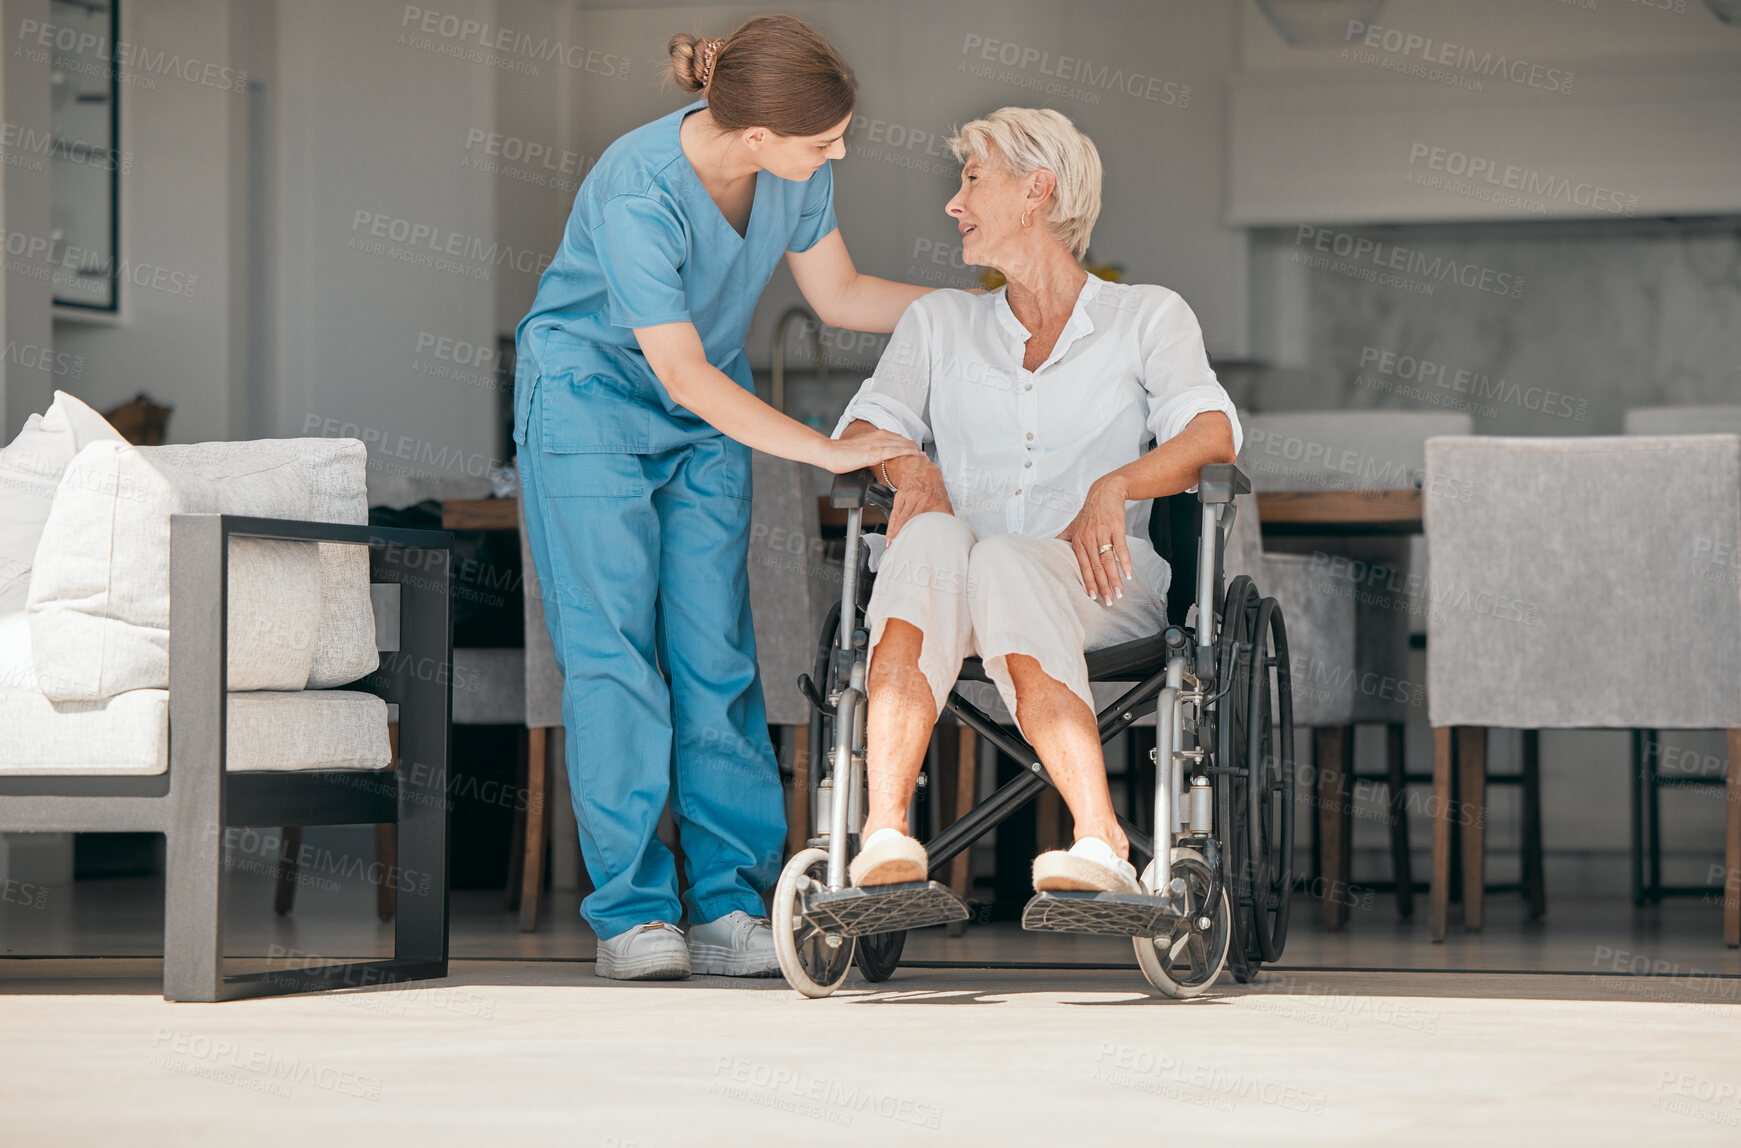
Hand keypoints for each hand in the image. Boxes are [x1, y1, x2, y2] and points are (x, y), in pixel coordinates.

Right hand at [818, 430, 922, 474]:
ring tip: (924, 460)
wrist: (830, 453)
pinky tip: (915, 458)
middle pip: (905, 441)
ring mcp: (878, 444)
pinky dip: (908, 454)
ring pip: (904, 445)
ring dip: (915, 452)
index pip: (899, 439)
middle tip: (925, 459)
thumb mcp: (862, 449)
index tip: (918, 454)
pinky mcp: (875, 453)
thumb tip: (880, 460)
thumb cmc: (843, 453)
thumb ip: (873, 451)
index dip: (910, 447)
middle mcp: (880, 436)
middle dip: (916, 450)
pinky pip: (896, 452)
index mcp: (877, 434)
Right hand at [884, 458, 953, 539]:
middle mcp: (924, 500)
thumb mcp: (944, 500)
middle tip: (905, 551)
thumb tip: (952, 532)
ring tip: (895, 547)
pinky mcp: (901, 497)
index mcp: (937, 503)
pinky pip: (895, 515)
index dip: (925, 537)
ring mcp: (911, 498)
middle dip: (909, 538)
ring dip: (898, 535)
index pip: (931, 524)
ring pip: (903, 520)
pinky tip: (890, 537)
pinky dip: (892, 528)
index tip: (921, 547)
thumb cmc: (933, 487)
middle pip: (915, 523)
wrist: (921, 469)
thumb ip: (947, 516)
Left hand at [1055, 475, 1131, 603]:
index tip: (1092, 598)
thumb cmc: (1089, 512)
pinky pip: (1121, 548)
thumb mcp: (1073, 525)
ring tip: (1119, 593)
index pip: (1083, 566)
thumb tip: (1048, 549)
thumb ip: (1063, 539)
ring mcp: (1103, 533)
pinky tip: (1129, 575)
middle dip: (1103, 586)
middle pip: (1096, 567)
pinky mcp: (1116, 528)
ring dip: (1114, 578)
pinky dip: (1126, 562)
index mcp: (1078, 541)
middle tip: (1109, 602)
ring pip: (1108, 560)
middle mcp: (1089, 538)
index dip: (1088, 582)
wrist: (1105, 492)